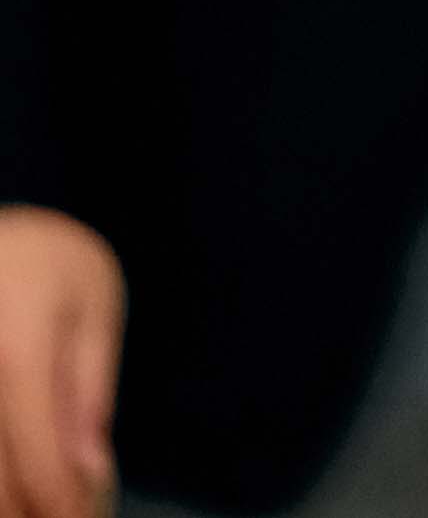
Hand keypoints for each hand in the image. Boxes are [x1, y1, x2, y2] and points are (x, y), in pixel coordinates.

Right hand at [0, 207, 120, 517]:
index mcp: (17, 349)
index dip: (61, 507)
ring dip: (5, 498)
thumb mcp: (91, 310)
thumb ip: (87, 394)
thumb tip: (89, 475)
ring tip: (38, 501)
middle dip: (24, 513)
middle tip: (64, 516)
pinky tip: (14, 479)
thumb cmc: (47, 262)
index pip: (38, 456)